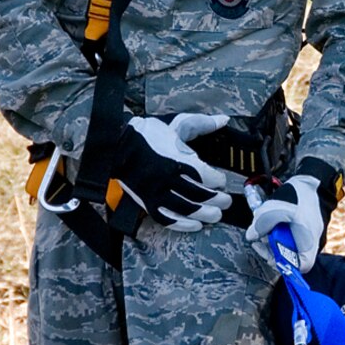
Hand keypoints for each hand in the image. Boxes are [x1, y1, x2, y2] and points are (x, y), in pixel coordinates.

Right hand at [112, 114, 229, 230]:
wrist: (117, 144)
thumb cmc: (149, 134)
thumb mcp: (178, 124)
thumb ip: (203, 123)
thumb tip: (224, 120)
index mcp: (178, 159)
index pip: (206, 176)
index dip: (218, 180)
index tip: (221, 181)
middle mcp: (168, 179)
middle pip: (199, 195)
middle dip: (217, 200)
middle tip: (226, 202)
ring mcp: (156, 192)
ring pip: (186, 210)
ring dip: (204, 214)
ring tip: (216, 215)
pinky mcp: (147, 201)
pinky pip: (166, 218)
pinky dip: (183, 224)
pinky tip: (195, 224)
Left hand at [246, 159, 339, 271]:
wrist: (311, 180)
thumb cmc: (298, 196)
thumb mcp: (276, 209)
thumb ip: (261, 224)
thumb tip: (251, 236)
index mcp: (308, 242)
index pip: (300, 266)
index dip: (285, 265)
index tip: (270, 255)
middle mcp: (310, 242)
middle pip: (290, 256)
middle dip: (272, 249)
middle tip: (261, 239)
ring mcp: (307, 235)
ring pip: (288, 245)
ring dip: (273, 239)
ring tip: (264, 228)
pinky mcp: (302, 227)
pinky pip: (289, 235)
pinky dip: (278, 231)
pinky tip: (271, 222)